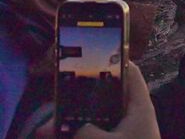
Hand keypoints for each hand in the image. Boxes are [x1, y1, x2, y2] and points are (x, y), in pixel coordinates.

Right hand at [36, 63, 158, 138]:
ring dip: (71, 126)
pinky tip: (53, 137)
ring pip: (94, 123)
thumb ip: (85, 134)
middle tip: (55, 101)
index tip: (89, 54)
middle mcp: (132, 118)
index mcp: (139, 107)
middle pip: (105, 100)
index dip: (112, 60)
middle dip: (78, 102)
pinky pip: (93, 137)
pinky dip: (76, 137)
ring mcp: (122, 135)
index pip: (130, 73)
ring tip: (44, 132)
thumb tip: (63, 129)